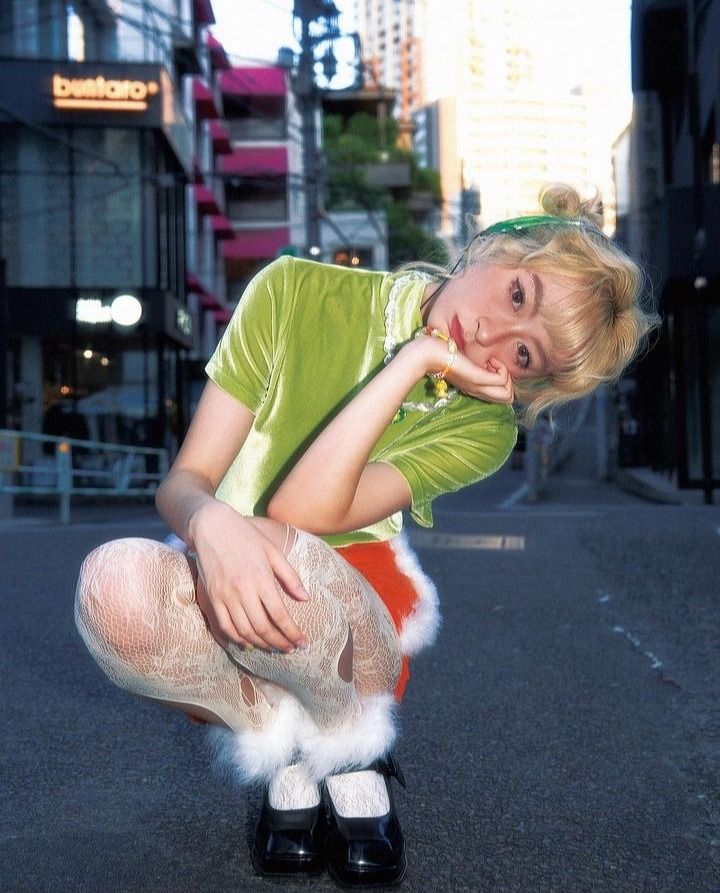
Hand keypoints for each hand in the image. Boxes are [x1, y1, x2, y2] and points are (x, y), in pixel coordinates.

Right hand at [188, 501, 308, 652]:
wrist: (211, 527)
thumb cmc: (246, 536)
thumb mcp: (273, 551)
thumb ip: (290, 576)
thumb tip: (306, 598)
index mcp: (261, 578)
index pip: (279, 615)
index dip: (292, 632)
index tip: (302, 642)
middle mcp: (243, 590)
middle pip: (263, 627)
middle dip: (279, 643)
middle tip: (290, 649)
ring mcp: (225, 596)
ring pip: (244, 631)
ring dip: (261, 644)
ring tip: (273, 647)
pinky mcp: (212, 598)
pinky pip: (225, 626)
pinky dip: (237, 639)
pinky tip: (249, 643)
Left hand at [446, 353, 514, 403]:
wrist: (427, 354)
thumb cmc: (441, 353)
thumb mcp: (461, 361)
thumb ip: (472, 363)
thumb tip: (484, 357)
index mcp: (472, 387)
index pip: (499, 395)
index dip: (501, 380)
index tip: (490, 366)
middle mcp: (476, 390)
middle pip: (507, 398)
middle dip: (509, 381)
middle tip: (495, 366)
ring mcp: (477, 386)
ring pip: (507, 394)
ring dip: (507, 376)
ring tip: (493, 363)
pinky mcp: (477, 378)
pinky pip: (502, 380)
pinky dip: (501, 368)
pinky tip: (490, 360)